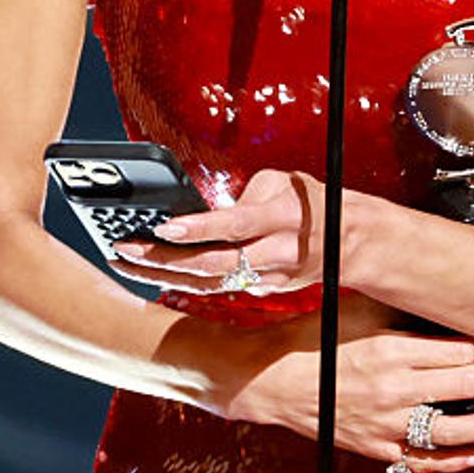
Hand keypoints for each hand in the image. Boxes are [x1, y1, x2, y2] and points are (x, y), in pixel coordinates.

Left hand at [110, 168, 327, 292]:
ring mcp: (270, 277)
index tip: (163, 227)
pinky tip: (154, 271)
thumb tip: (206, 211)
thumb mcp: (283, 182)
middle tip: (125, 249)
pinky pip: (219, 287)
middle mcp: (275, 252)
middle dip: (164, 259)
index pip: (234, 226)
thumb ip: (245, 195)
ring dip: (164, 276)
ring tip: (127, 263)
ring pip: (210, 284)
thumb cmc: (311, 202)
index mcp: (281, 217)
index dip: (198, 229)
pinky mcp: (264, 290)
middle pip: (213, 264)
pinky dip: (184, 280)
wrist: (348, 241)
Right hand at [223, 295, 473, 472]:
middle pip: (467, 387)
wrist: (273, 378)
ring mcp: (387, 425)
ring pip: (455, 431)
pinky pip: (427, 460)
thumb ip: (401, 310)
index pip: (459, 351)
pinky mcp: (378, 448)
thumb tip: (442, 303)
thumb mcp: (358, 309)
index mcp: (389, 350)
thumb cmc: (314, 337)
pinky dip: (459, 460)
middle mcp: (393, 391)